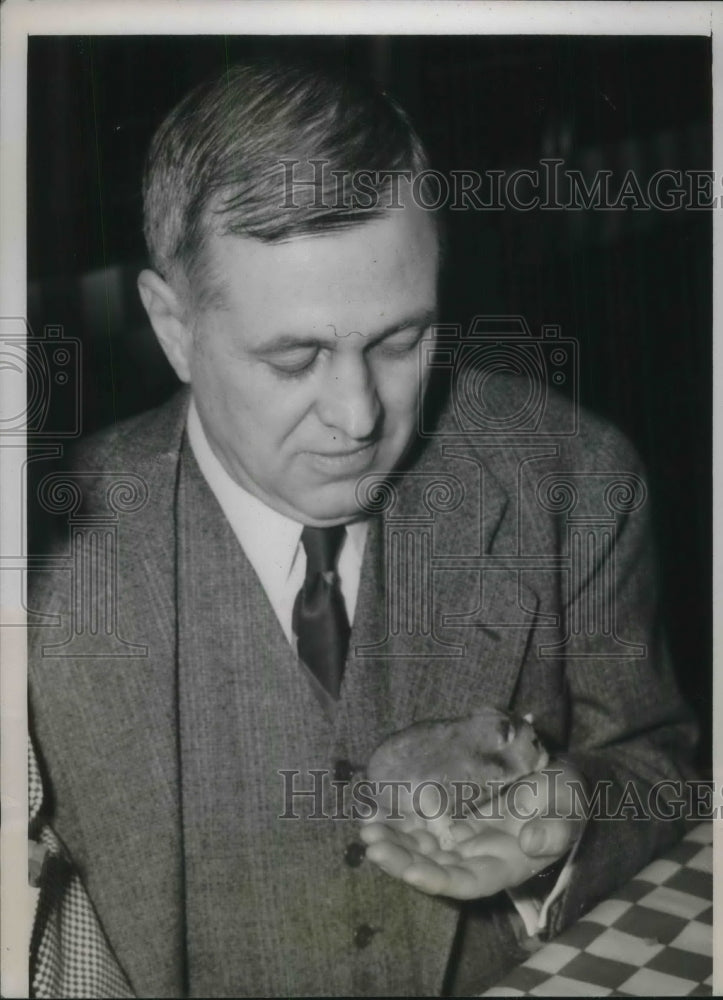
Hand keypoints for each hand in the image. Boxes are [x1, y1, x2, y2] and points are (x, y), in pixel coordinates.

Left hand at [359, 759, 585, 899]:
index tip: (411, 872)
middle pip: (435, 867)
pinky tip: (376, 809)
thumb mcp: (569, 810)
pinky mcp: (454, 816)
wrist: (557, 782)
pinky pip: (422, 824)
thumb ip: (556, 829)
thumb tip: (533, 842)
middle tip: (372, 843)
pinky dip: (400, 819)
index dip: (440, 880)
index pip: (468, 883)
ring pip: (423, 848)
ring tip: (367, 827)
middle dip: (402, 859)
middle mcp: (479, 857)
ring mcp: (464, 837)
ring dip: (394, 841)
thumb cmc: (566, 799)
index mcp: (507, 865)